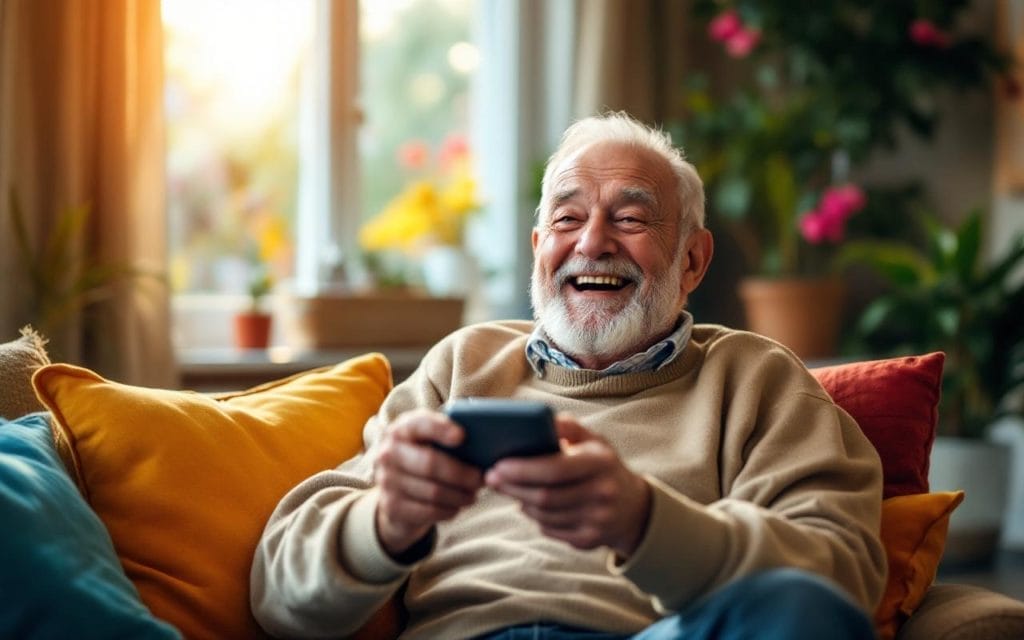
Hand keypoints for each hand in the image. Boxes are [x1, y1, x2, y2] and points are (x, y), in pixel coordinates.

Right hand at [373, 409, 483, 557]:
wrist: (394, 491)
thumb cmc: (424, 458)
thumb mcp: (431, 442)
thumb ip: (449, 438)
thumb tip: (486, 446)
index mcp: (402, 429)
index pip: (420, 423)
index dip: (441, 429)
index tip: (462, 436)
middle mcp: (388, 452)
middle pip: (430, 463)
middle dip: (461, 474)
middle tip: (480, 479)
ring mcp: (386, 481)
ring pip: (433, 492)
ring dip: (460, 496)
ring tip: (473, 494)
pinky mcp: (391, 507)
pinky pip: (429, 511)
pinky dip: (449, 510)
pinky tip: (457, 506)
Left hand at [484, 414, 651, 558]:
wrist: (632, 507)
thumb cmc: (602, 466)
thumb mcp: (594, 441)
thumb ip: (569, 427)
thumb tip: (541, 419)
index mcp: (601, 463)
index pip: (556, 469)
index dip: (523, 469)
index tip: (498, 465)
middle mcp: (602, 493)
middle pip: (545, 496)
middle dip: (513, 488)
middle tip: (492, 478)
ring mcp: (597, 520)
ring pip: (544, 516)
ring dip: (520, 502)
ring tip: (508, 489)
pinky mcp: (589, 540)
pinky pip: (551, 530)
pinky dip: (534, 518)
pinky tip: (527, 505)